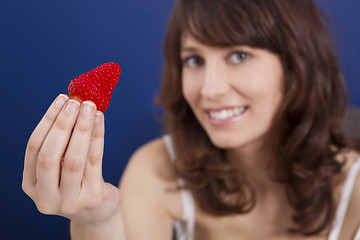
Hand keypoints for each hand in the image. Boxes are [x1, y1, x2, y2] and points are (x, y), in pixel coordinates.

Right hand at [22, 94, 121, 225]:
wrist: (97, 213)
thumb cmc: (78, 183)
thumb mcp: (62, 168)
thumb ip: (61, 144)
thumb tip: (72, 103)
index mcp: (31, 185)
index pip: (34, 148)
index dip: (48, 121)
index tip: (61, 100)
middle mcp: (46, 197)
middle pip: (50, 155)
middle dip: (63, 125)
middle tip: (76, 102)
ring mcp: (69, 201)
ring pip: (73, 159)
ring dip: (82, 129)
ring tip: (90, 107)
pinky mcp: (92, 198)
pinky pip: (94, 162)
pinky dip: (97, 137)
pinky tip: (100, 120)